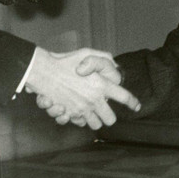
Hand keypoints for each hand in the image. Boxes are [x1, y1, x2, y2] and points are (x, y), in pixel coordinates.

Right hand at [24, 48, 139, 128]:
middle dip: (109, 115)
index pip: (124, 97)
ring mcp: (82, 109)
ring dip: (94, 119)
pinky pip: (79, 123)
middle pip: (111, 119)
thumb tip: (112, 69)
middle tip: (104, 108)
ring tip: (90, 110)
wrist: (43, 71)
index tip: (136, 106)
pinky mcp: (69, 115)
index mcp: (102, 85)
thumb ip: (102, 60)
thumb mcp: (87, 53)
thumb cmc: (65, 61)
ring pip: (96, 125)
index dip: (132, 102)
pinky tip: (76, 110)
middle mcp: (94, 100)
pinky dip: (78, 119)